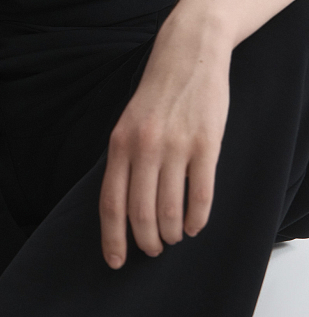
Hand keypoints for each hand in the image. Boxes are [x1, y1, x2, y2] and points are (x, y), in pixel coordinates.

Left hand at [98, 20, 231, 268]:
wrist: (187, 54)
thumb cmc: (157, 93)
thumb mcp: (128, 123)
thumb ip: (125, 160)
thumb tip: (122, 207)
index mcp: (119, 143)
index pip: (111, 202)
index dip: (112, 237)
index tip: (114, 261)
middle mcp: (144, 147)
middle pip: (141, 213)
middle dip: (146, 241)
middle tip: (153, 249)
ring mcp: (176, 146)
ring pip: (170, 210)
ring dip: (171, 232)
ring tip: (173, 237)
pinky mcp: (206, 145)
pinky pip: (200, 195)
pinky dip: (196, 218)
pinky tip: (194, 226)